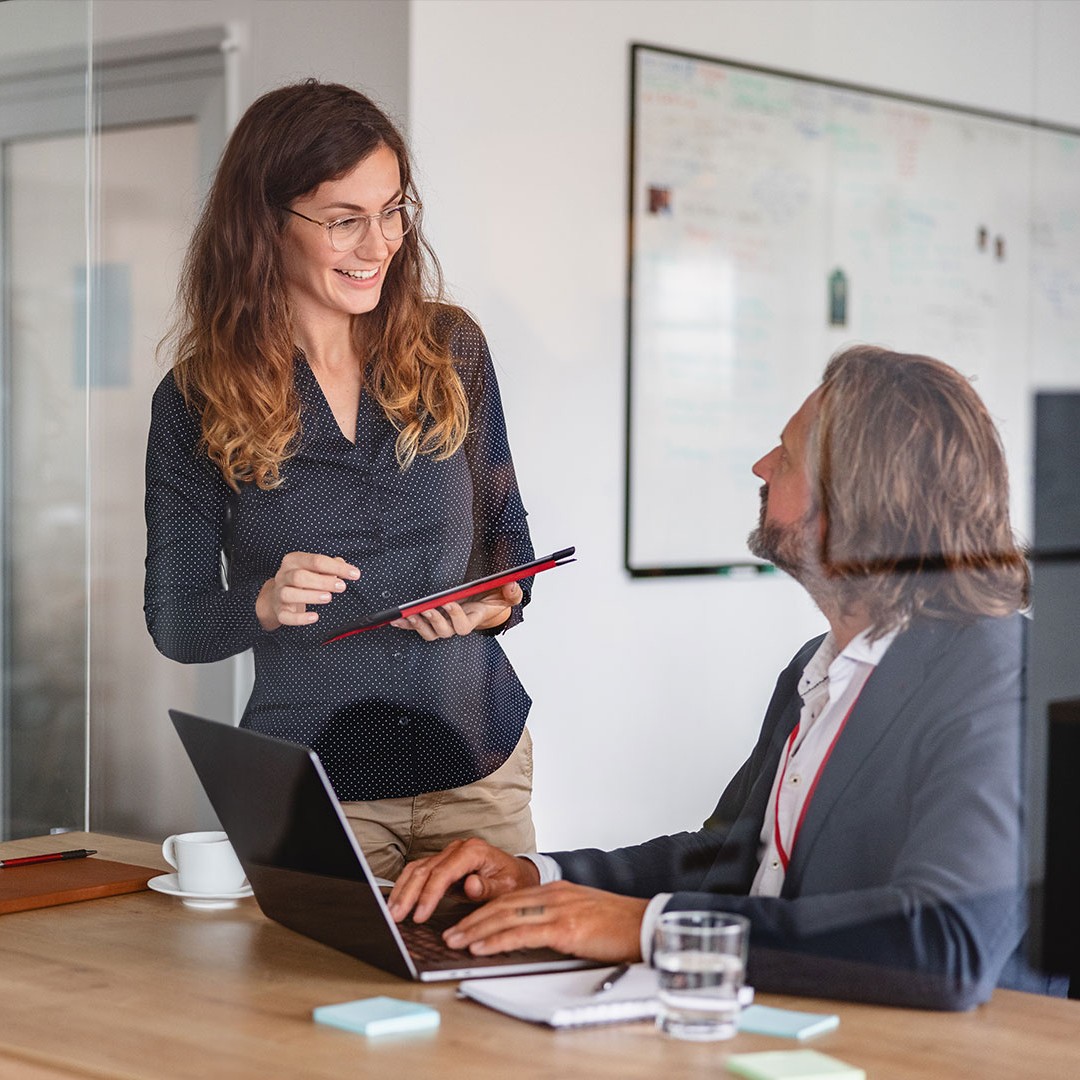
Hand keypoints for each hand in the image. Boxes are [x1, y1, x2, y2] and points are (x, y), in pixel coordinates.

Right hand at [255, 552, 359, 630]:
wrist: (275, 597)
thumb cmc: (302, 580)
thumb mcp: (313, 569)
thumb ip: (329, 566)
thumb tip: (343, 565)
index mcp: (293, 561)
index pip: (316, 561)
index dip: (337, 567)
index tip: (355, 574)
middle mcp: (283, 576)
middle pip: (299, 576)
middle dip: (323, 581)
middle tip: (342, 587)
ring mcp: (279, 594)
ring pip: (289, 593)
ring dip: (311, 596)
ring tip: (328, 598)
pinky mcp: (279, 611)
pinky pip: (286, 616)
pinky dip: (300, 618)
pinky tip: (315, 617)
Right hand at [388, 837, 537, 923]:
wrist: (518, 873)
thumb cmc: (514, 881)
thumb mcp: (507, 887)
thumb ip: (489, 888)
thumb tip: (470, 885)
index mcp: (473, 851)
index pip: (444, 872)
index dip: (429, 894)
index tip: (420, 915)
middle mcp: (458, 849)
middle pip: (425, 869)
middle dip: (409, 894)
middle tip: (396, 917)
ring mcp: (448, 854)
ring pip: (417, 869)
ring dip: (402, 890)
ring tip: (391, 912)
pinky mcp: (442, 863)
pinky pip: (418, 871)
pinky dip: (406, 886)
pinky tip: (397, 901)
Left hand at [391, 582, 521, 640]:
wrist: (483, 606)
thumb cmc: (493, 600)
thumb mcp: (506, 596)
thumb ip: (512, 593)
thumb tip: (512, 584)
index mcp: (472, 620)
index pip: (463, 626)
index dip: (455, 616)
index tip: (449, 602)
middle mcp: (456, 626)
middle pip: (443, 631)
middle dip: (434, 621)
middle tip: (426, 609)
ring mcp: (444, 626)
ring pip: (429, 634)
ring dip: (418, 625)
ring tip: (410, 614)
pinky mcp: (432, 623)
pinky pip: (418, 628)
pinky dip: (407, 624)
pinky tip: (397, 619)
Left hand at [442, 881, 647, 963]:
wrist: (645, 924)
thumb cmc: (618, 926)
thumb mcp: (582, 916)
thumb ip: (557, 920)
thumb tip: (533, 936)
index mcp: (556, 891)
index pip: (511, 898)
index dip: (484, 910)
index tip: (465, 923)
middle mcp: (553, 895)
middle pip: (502, 905)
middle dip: (472, 920)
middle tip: (450, 933)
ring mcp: (558, 909)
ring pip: (506, 917)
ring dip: (476, 931)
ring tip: (456, 942)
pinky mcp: (565, 928)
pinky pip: (522, 933)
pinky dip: (497, 940)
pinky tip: (481, 948)